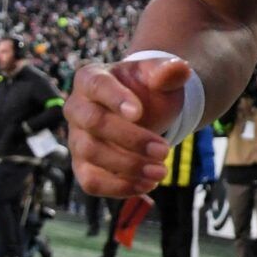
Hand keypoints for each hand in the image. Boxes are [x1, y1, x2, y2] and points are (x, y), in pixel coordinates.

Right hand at [64, 60, 188, 198]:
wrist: (141, 111)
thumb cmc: (146, 89)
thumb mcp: (159, 75)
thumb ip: (168, 71)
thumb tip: (180, 69)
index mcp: (91, 78)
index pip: (96, 85)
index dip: (115, 98)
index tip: (138, 113)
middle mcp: (77, 108)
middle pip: (94, 123)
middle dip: (131, 139)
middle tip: (164, 150)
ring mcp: (77, 138)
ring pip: (92, 154)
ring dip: (128, 166)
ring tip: (161, 171)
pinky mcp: (82, 165)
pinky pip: (90, 181)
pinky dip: (119, 187)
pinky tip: (147, 185)